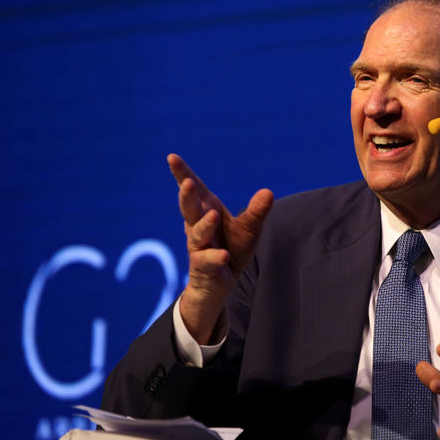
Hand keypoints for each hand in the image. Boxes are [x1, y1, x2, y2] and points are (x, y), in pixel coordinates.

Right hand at [167, 154, 273, 343]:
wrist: (221, 283)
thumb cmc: (232, 247)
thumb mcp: (249, 228)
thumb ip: (257, 211)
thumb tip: (268, 192)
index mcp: (207, 211)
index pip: (194, 191)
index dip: (182, 174)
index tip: (172, 157)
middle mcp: (198, 227)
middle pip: (190, 209)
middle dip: (187, 196)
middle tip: (187, 183)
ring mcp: (198, 247)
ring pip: (197, 234)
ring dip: (204, 225)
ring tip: (213, 215)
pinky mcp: (204, 267)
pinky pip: (208, 261)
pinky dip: (215, 257)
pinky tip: (224, 255)